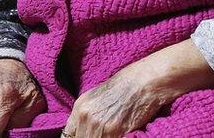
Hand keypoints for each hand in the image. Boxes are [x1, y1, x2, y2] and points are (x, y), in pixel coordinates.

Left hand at [62, 39, 213, 137]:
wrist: (143, 81)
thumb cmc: (125, 87)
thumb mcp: (97, 98)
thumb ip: (89, 114)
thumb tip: (84, 130)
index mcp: (80, 107)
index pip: (69, 133)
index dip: (79, 136)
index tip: (87, 135)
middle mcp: (85, 115)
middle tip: (103, 134)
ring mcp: (98, 123)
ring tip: (112, 133)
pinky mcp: (113, 130)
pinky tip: (120, 134)